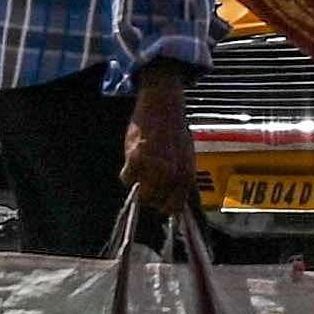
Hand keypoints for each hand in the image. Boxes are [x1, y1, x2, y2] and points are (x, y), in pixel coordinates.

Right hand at [122, 64, 200, 219]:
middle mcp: (172, 175)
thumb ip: (180, 179)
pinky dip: (128, 171)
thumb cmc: (175, 130)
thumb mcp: (186, 158)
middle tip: (149, 178)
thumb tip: (173, 198)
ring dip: (139, 183)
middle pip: (155, 202)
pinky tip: (134, 158)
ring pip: (140, 193)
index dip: (165, 204)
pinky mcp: (136, 160)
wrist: (164, 106)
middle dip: (150, 193)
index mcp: (186, 175)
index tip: (160, 199)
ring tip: (142, 168)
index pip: (174, 207)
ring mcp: (153, 169)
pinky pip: (126, 178)